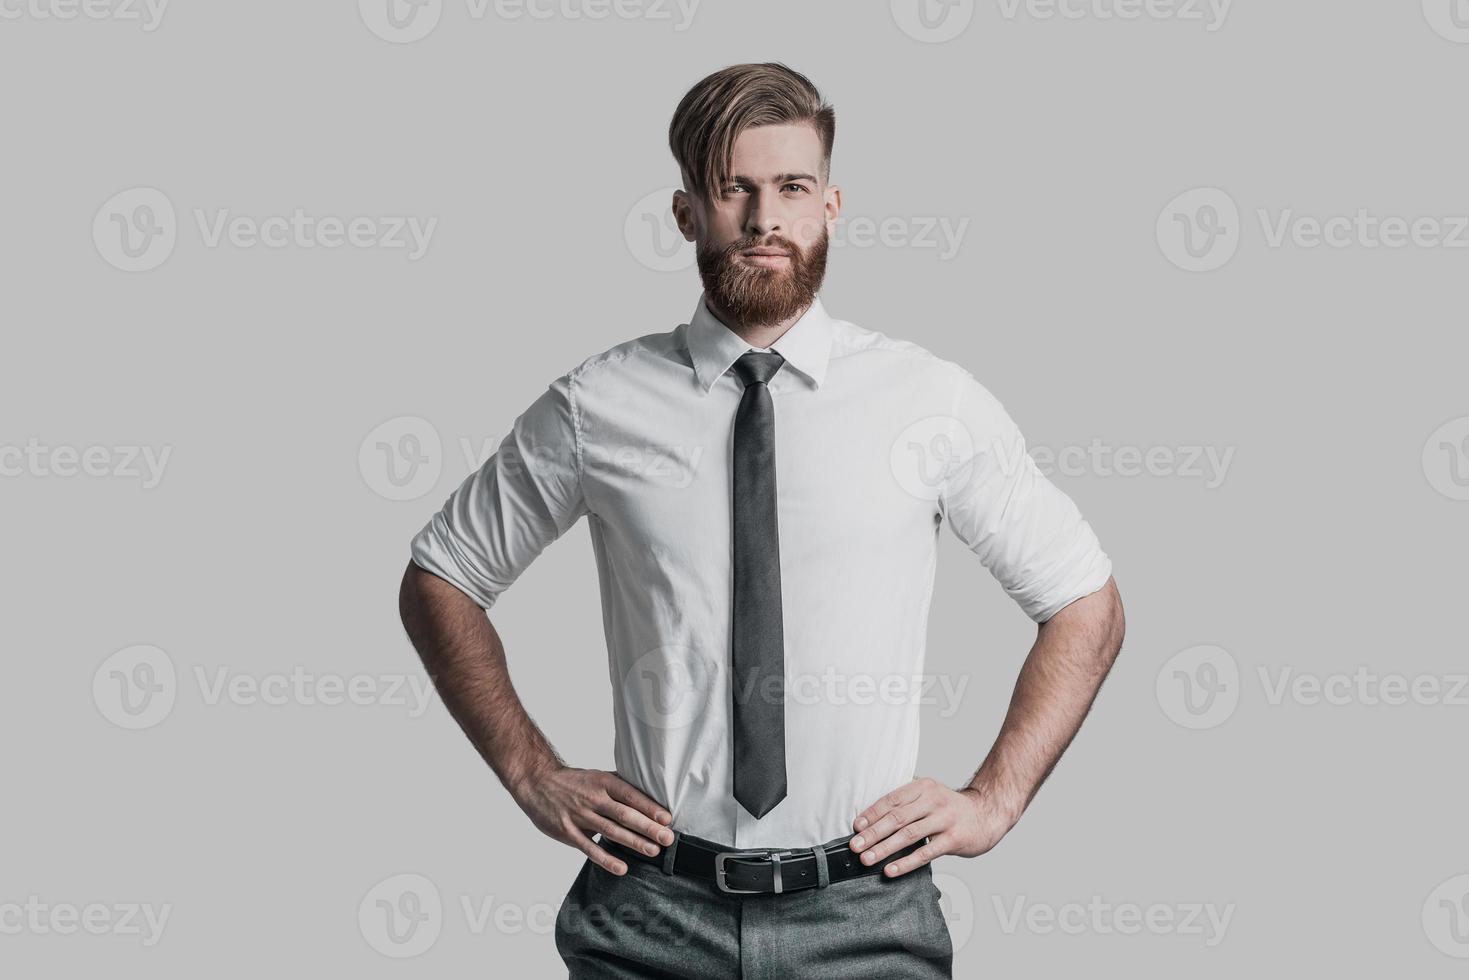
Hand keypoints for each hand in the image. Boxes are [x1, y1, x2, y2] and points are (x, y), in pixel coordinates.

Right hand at [515, 765, 674, 875]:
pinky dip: (606, 859)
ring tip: (652, 851)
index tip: (667, 819)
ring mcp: (579, 816)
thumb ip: (619, 787)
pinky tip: (622, 867)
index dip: (649, 807)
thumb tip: (648, 797)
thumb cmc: (572, 782)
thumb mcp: (596, 776)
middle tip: (667, 838)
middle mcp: (593, 798)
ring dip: (633, 842)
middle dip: (648, 827)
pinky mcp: (567, 832)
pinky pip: (589, 848)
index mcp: (602, 782)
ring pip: (610, 831)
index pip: (630, 795)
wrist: (536, 782)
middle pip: (624, 814)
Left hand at [849, 777, 1019, 877]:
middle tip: (855, 846)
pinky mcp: (954, 839)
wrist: (988, 815)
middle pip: (897, 817)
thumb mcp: (930, 796)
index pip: (892, 800)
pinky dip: (906, 862)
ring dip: (884, 848)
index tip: (856, 827)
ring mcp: (945, 820)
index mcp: (923, 787)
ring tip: (867, 859)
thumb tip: (871, 818)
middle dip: (873, 833)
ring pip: (908, 835)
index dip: (872, 814)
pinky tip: (891, 870)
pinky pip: (925, 853)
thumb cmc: (951, 809)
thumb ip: (907, 802)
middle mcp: (933, 801)